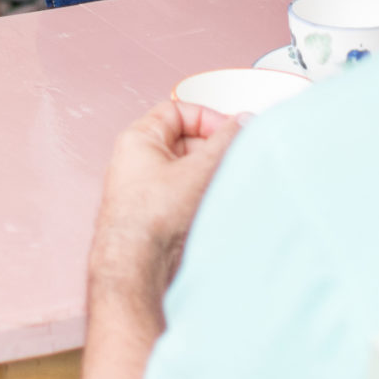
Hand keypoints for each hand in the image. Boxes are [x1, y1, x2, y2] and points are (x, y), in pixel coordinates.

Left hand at [86, 100, 241, 308]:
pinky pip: (182, 191)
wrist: (134, 266)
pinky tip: (214, 201)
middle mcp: (137, 161)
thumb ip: (226, 141)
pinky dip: (201, 192)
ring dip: (209, 172)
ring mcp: (144, 188)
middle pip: (184, 140)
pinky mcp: (154, 213)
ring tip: (224, 182)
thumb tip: (244, 122)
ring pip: (186, 168)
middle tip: (233, 156)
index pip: (177, 111)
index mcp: (138, 140)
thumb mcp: (199, 169)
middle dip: (212, 147)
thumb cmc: (151, 217)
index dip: (207, 118)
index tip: (230, 131)